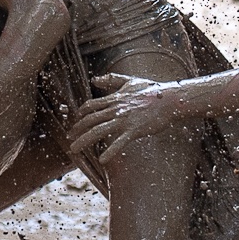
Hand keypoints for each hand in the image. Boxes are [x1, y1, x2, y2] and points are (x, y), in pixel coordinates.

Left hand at [66, 73, 187, 162]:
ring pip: (98, 130)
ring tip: (74, 149)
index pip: (91, 106)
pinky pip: (119, 142)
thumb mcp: (130, 81)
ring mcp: (124, 120)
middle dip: (77, 129)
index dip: (80, 114)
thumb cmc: (152, 90)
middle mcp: (115, 109)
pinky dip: (110, 151)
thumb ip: (112, 80)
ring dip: (84, 140)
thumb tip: (95, 79)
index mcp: (114, 98)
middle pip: (90, 120)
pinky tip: (102, 160)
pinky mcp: (134, 130)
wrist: (170, 98)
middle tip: (69, 138)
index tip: (75, 122)